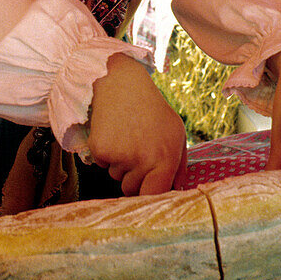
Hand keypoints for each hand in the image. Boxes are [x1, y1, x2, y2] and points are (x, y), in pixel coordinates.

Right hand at [87, 53, 186, 195]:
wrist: (122, 84)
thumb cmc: (152, 110)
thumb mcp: (176, 132)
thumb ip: (179, 165)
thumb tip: (177, 190)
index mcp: (166, 158)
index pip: (155, 195)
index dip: (148, 195)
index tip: (145, 190)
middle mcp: (143, 160)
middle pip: (131, 189)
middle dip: (133, 176)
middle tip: (136, 148)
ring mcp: (120, 156)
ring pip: (116, 176)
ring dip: (119, 163)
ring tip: (126, 135)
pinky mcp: (100, 149)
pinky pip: (101, 164)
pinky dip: (105, 153)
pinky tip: (113, 132)